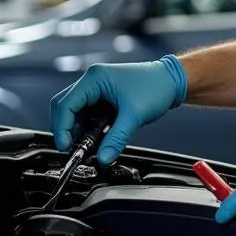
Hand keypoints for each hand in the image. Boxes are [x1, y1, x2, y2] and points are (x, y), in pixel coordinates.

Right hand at [50, 56, 187, 163]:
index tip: (66, 146)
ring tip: (89, 144)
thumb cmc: (156, 86)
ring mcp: (98, 88)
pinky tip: (98, 137)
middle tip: (74, 147)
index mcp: (94, 78)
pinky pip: (88, 113)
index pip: (65, 104)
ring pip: (76, 111)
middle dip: (67, 129)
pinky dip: (89, 126)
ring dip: (79, 129)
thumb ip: (116, 138)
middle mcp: (93, 81)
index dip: (62, 127)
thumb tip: (103, 157)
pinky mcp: (104, 96)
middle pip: (65, 106)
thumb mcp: (134, 115)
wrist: (173, 80)